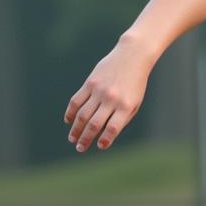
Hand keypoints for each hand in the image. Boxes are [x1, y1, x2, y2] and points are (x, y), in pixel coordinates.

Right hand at [64, 32, 153, 151]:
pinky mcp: (89, 83)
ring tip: (73, 139)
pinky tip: (69, 121)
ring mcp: (99, 91)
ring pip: (83, 114)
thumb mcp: (135, 102)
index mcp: (126, 106)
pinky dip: (70, 113)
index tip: (100, 146)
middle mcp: (111, 99)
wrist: (132, 57)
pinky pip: (76, 101)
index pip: (113, 127)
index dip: (105, 139)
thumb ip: (122, 118)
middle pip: (94, 124)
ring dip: (76, 129)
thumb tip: (106, 135)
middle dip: (86, 138)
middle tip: (80, 148)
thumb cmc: (135, 83)